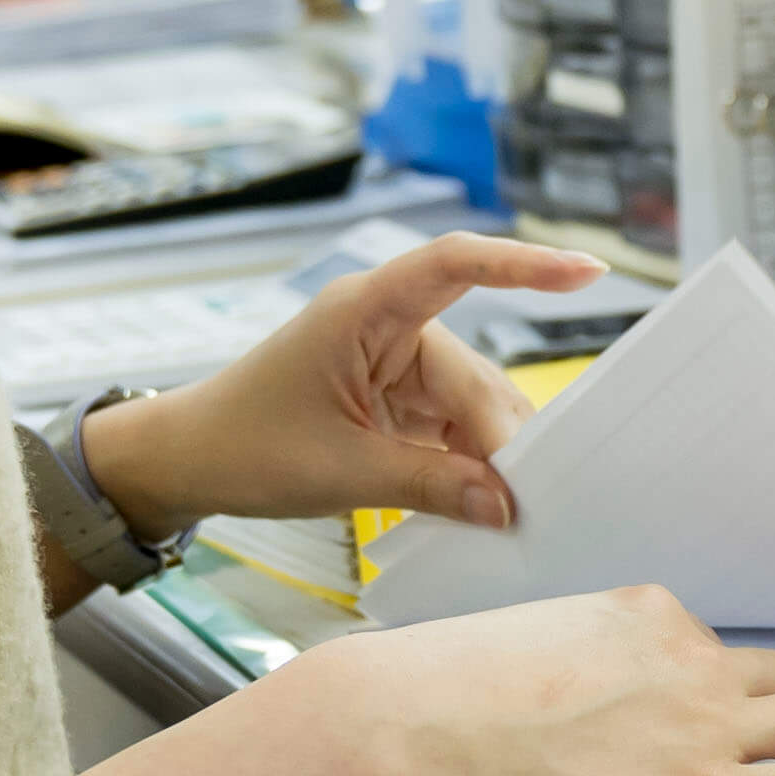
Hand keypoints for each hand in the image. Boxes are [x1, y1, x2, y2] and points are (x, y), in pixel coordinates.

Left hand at [85, 232, 594, 533]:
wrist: (187, 463)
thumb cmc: (243, 445)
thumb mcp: (340, 470)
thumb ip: (429, 484)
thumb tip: (506, 505)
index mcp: (364, 311)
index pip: (455, 265)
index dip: (524, 264)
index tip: (586, 271)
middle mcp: (386, 327)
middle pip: (474, 371)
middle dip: (502, 435)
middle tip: (531, 498)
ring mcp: (392, 365)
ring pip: (470, 406)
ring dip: (486, 457)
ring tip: (507, 511)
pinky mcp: (393, 401)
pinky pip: (450, 428)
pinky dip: (465, 465)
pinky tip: (480, 505)